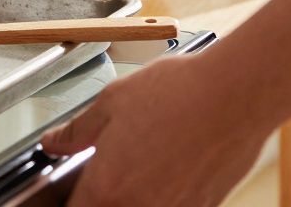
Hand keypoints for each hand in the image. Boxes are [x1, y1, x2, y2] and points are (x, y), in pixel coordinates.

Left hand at [42, 55, 269, 206]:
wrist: (236, 94)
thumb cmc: (177, 94)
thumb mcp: (110, 104)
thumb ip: (76, 132)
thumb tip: (53, 143)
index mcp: (108, 187)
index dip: (70, 201)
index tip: (73, 191)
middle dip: (101, 199)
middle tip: (104, 176)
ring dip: (134, 197)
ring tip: (139, 167)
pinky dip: (165, 196)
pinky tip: (166, 168)